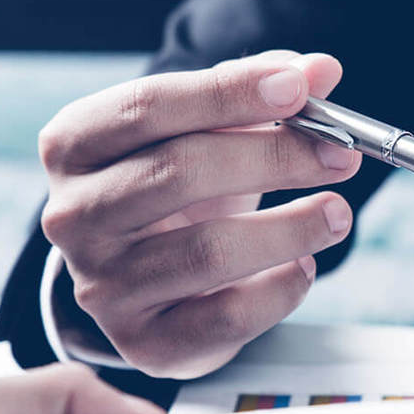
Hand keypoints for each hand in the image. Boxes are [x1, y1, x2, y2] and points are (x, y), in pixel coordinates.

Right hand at [39, 50, 361, 377]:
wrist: (144, 287)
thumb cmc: (176, 196)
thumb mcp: (204, 136)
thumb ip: (256, 99)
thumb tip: (321, 71)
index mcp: (74, 146)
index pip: (147, 107)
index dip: (227, 93)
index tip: (299, 87)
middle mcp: (73, 216)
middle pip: (178, 173)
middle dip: (273, 158)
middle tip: (339, 155)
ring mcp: (102, 286)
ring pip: (208, 251)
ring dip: (289, 228)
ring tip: (336, 214)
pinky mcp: (143, 342)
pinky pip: (227, 315)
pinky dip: (281, 288)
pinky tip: (303, 266)